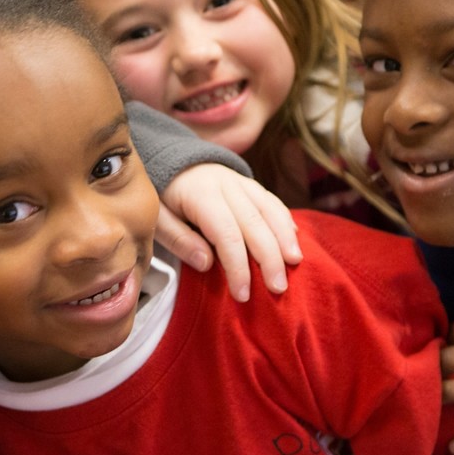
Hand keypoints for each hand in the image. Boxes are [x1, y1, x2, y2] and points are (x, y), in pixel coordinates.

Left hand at [156, 163, 300, 301]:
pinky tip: (294, 239)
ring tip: (295, 263)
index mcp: (201, 194)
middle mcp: (226, 185)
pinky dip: (285, 220)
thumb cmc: (163, 197)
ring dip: (285, 238)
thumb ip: (179, 240)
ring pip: (269, 209)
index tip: (242, 294)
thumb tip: (206, 263)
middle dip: (269, 258)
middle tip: (278, 288)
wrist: (169, 160)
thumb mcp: (157, 218)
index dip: (237, 266)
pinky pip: (272, 201)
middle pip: (255, 224)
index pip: (226, 234)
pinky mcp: (250, 183)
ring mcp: (241, 182)